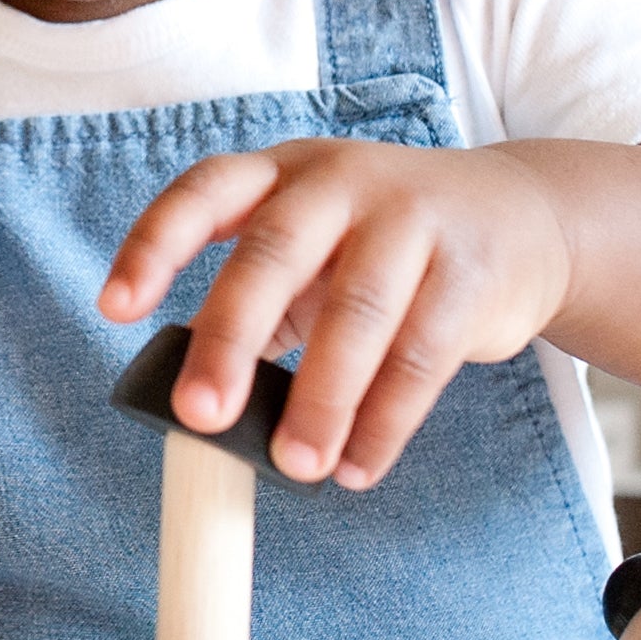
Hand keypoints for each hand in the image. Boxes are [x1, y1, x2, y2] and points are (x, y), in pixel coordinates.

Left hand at [100, 139, 572, 489]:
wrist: (526, 218)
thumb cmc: (390, 243)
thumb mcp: (319, 246)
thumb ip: (263, 306)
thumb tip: (201, 399)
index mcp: (285, 172)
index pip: (205, 190)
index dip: (156, 245)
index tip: (115, 309)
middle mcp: (343, 181)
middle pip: (275, 252)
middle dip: (232, 338)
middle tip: (201, 417)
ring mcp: (413, 219)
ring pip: (356, 312)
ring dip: (320, 399)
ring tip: (295, 467)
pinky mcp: (471, 272)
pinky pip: (422, 355)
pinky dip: (386, 422)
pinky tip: (358, 467)